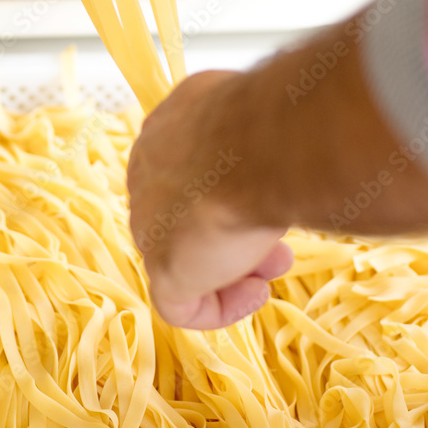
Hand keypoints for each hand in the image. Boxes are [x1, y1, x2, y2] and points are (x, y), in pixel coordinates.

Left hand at [127, 70, 292, 329]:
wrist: (263, 142)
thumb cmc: (275, 120)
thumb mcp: (263, 118)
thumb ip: (257, 135)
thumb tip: (279, 145)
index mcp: (169, 128)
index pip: (187, 169)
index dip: (231, 192)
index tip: (269, 198)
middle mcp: (150, 169)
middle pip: (186, 214)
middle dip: (232, 233)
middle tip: (276, 245)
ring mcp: (148, 219)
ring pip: (183, 257)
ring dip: (231, 270)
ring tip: (271, 272)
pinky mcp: (161, 265)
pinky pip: (179, 305)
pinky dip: (218, 308)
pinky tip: (255, 294)